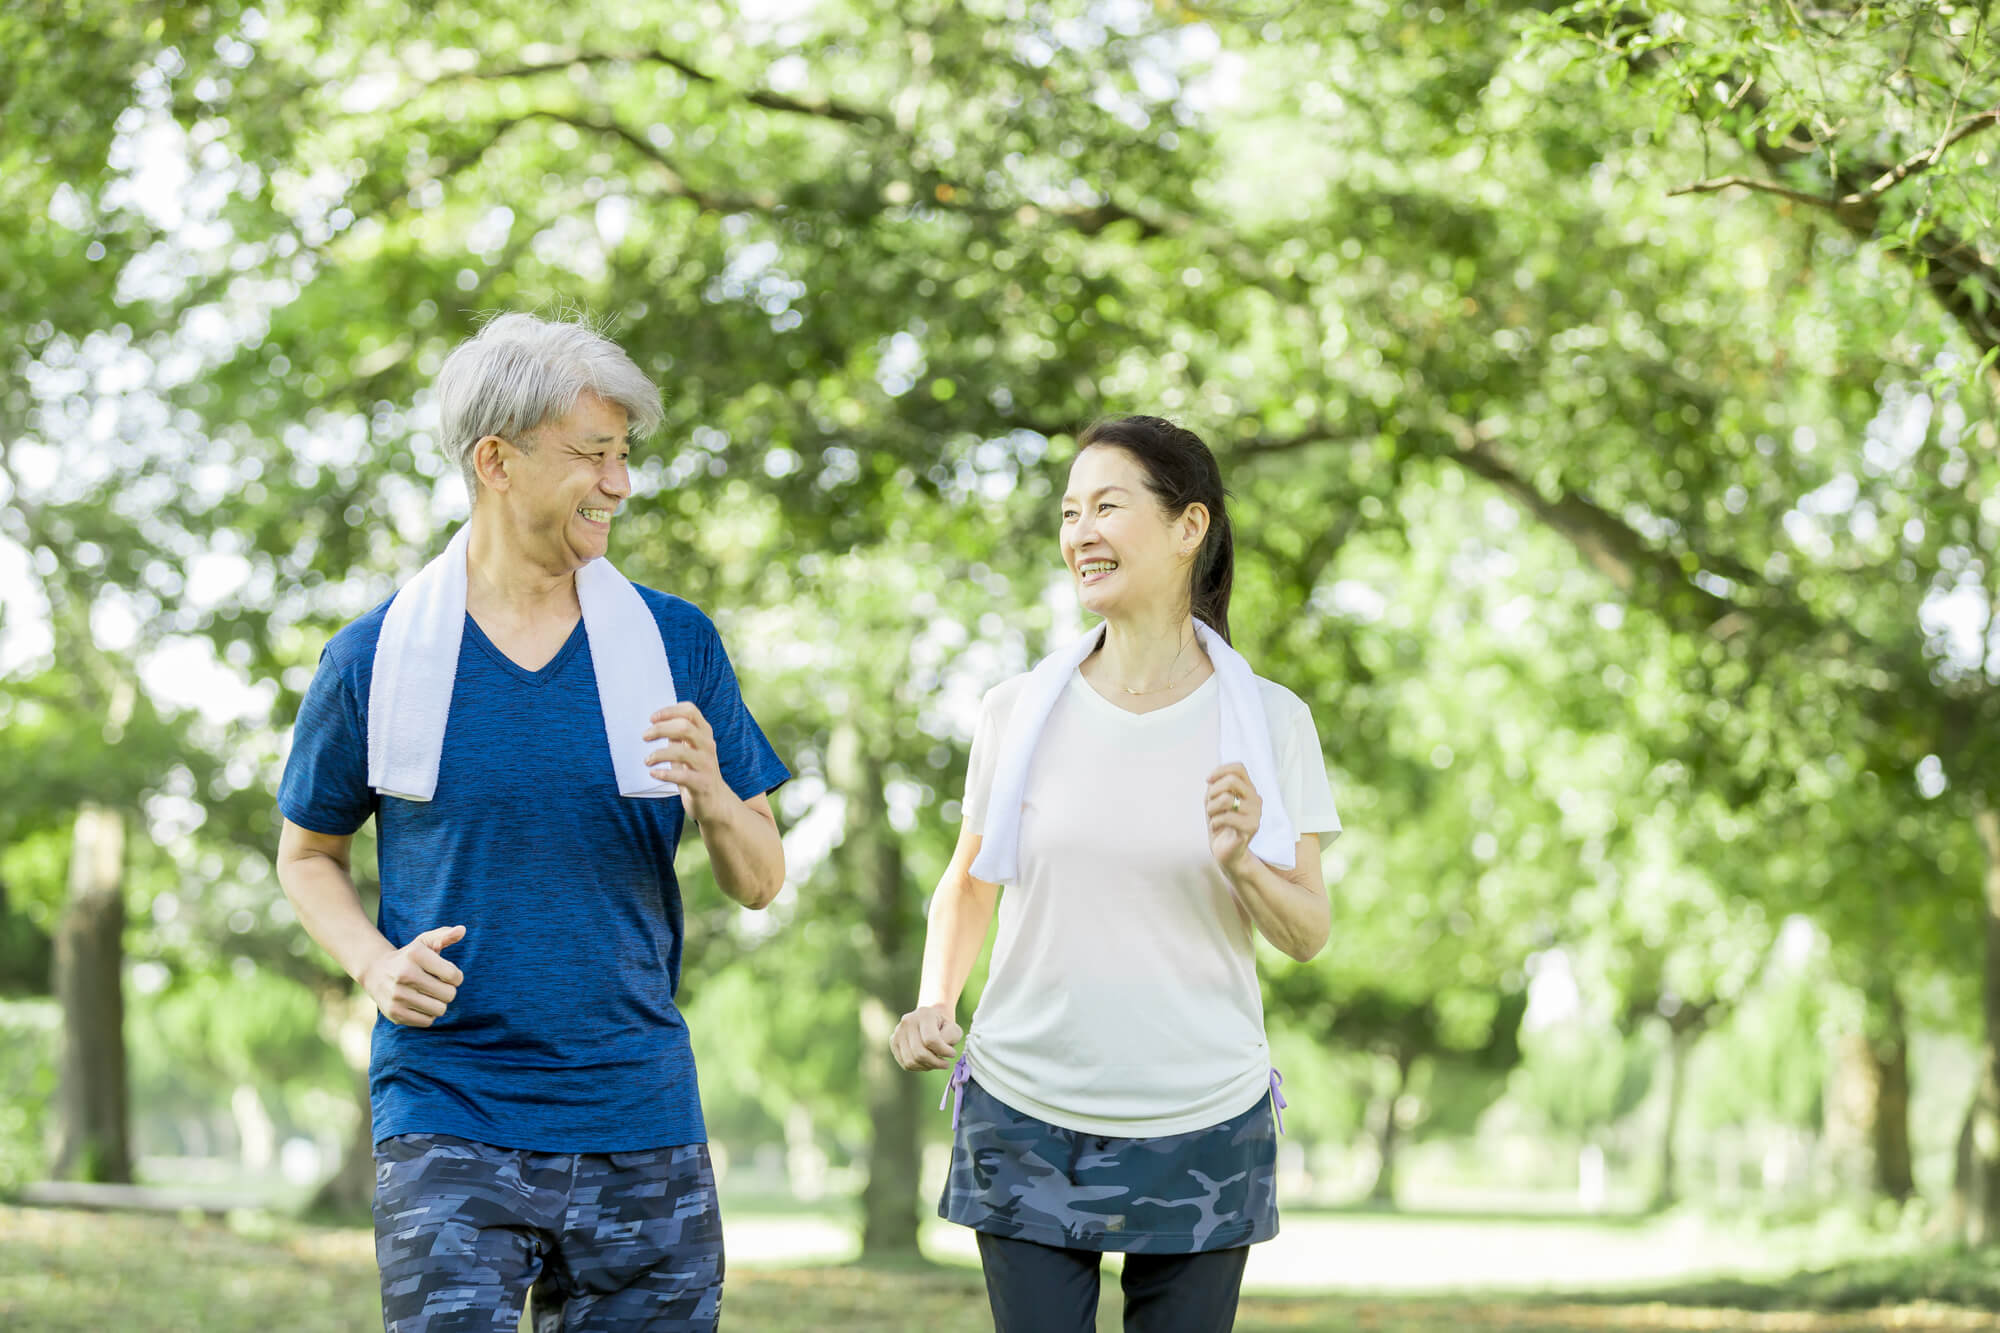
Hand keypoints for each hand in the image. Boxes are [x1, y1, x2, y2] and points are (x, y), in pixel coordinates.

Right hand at [360, 924, 464, 1027]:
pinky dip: (428, 1014)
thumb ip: (445, 936)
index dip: (456, 977)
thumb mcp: (424, 942)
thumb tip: (462, 930)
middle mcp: (405, 974)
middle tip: (438, 986)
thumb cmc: (409, 956)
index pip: (453, 975)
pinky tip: (420, 1004)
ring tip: (429, 995)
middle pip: (449, 994)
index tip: (447, 975)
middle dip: (448, 991)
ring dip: (439, 1004)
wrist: (375, 972)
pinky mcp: (395, 1013)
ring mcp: (398, 995)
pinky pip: (427, 1021)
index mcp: (415, 955)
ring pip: (439, 1010)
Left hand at [644, 702, 725, 820]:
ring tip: (647, 760)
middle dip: (660, 729)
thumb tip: (656, 722)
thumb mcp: (689, 749)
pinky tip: (654, 773)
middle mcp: (707, 746)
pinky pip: (682, 776)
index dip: (669, 711)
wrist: (715, 802)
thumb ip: (678, 735)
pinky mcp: (702, 784)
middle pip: (684, 727)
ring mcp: (706, 765)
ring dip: (659, 754)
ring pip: (682, 752)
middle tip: (645, 737)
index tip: (652, 718)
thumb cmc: (696, 772)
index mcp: (704, 733)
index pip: (690, 711)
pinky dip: (664, 773)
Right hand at [891, 1003, 963, 1071]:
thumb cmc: (944, 1026)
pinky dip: (918, 1067)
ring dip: (927, 1066)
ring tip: (936, 1063)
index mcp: (924, 1014)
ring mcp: (898, 1032)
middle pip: (920, 1052)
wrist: (931, 1020)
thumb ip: (950, 1038)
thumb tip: (939, 1052)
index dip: (943, 1051)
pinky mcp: (893, 1042)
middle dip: (935, 1063)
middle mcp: (907, 1021)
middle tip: (945, 1064)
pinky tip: (927, 1062)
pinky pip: (905, 1064)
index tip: (952, 1054)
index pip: (931, 1040)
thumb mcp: (954, 1029)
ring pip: (911, 1061)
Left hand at [1206, 763, 1261, 874]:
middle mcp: (1256, 799)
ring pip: (1226, 799)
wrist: (1226, 851)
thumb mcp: (1215, 801)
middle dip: (1213, 791)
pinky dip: (1214, 822)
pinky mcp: (1252, 827)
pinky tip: (1216, 828)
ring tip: (1213, 818)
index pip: (1239, 768)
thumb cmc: (1220, 824)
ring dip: (1212, 808)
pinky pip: (1226, 817)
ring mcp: (1256, 813)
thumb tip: (1212, 779)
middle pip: (1232, 780)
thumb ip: (1216, 787)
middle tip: (1209, 805)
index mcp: (1249, 790)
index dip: (1220, 770)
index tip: (1208, 781)